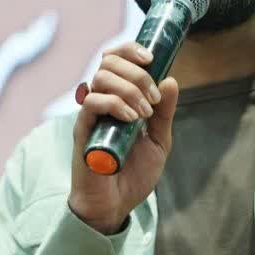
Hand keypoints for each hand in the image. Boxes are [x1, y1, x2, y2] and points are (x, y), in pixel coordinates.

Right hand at [68, 42, 179, 234]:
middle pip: (108, 62)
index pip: (115, 58)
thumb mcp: (159, 141)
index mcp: (118, 98)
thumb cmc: (133, 174)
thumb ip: (164, 112)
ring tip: (144, 114)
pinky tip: (132, 120)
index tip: (151, 59)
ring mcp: (91, 114)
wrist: (116, 205)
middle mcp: (102, 101)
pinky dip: (115, 104)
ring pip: (101, 77)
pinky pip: (92, 103)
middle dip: (137, 74)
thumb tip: (171, 81)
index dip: (130, 50)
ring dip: (129, 89)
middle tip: (153, 99)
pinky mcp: (83, 130)